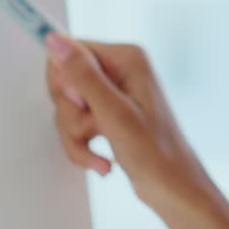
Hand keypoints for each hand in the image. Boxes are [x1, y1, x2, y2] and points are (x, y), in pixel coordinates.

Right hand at [43, 32, 228, 228]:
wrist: (173, 188)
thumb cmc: (156, 154)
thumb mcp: (113, 113)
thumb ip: (83, 75)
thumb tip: (55, 39)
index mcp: (127, 58)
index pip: (69, 51)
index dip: (67, 84)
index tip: (85, 106)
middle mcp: (121, 70)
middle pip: (65, 82)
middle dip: (72, 115)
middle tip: (95, 129)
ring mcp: (115, 94)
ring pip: (68, 108)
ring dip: (76, 136)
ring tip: (99, 152)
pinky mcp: (109, 115)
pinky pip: (77, 125)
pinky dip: (83, 146)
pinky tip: (102, 162)